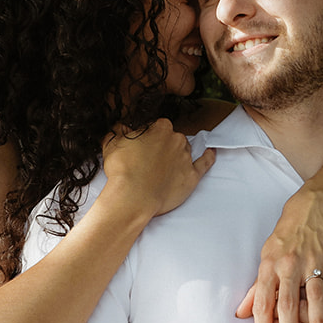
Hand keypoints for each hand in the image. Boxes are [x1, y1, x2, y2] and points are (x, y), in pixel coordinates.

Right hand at [100, 118, 214, 219]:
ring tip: (166, 166)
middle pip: (172, 138)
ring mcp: (186, 158)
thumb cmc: (122, 170)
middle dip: (163, 145)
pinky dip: (208, 157)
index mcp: (160, 128)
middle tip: (150, 159)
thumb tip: (121, 127)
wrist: (133, 196)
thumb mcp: (112, 143)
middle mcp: (176, 140)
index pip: (157, 126)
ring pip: (185, 150)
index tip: (141, 146)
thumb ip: (118, 130)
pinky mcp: (192, 176)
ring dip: (178, 154)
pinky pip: (204, 163)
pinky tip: (210, 152)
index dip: (148, 136)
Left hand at [234, 187, 322, 322]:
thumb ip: (255, 290)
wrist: (309, 211)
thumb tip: (240, 314)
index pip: (262, 301)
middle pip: (287, 303)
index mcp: (269, 267)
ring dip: (317, 322)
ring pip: (314, 296)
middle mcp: (289, 265)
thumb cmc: (284, 240)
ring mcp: (313, 262)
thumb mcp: (266, 261)